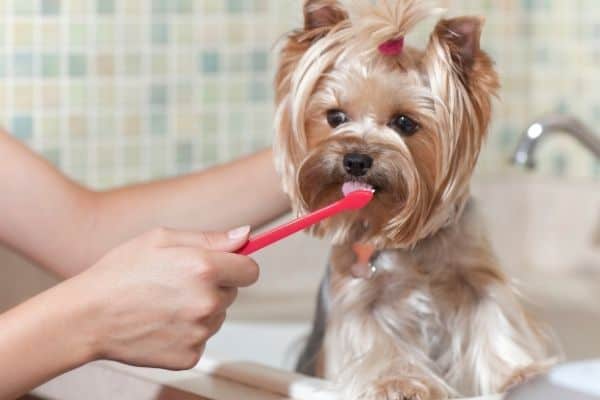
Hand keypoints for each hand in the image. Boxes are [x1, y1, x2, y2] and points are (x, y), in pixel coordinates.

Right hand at [68, 226, 256, 369]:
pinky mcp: (190, 355)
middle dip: (215, 286)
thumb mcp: (162, 239)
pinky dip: (188, 332)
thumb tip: (245, 235)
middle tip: (179, 283)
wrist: (88, 317)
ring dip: (202, 310)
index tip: (226, 266)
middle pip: (233, 293)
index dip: (238, 266)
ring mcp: (199, 332)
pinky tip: (162, 322)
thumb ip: (211, 238)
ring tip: (166, 303)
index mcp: (204, 268)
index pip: (250, 270)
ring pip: (217, 316)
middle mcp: (207, 302)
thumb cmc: (120, 272)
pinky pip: (202, 338)